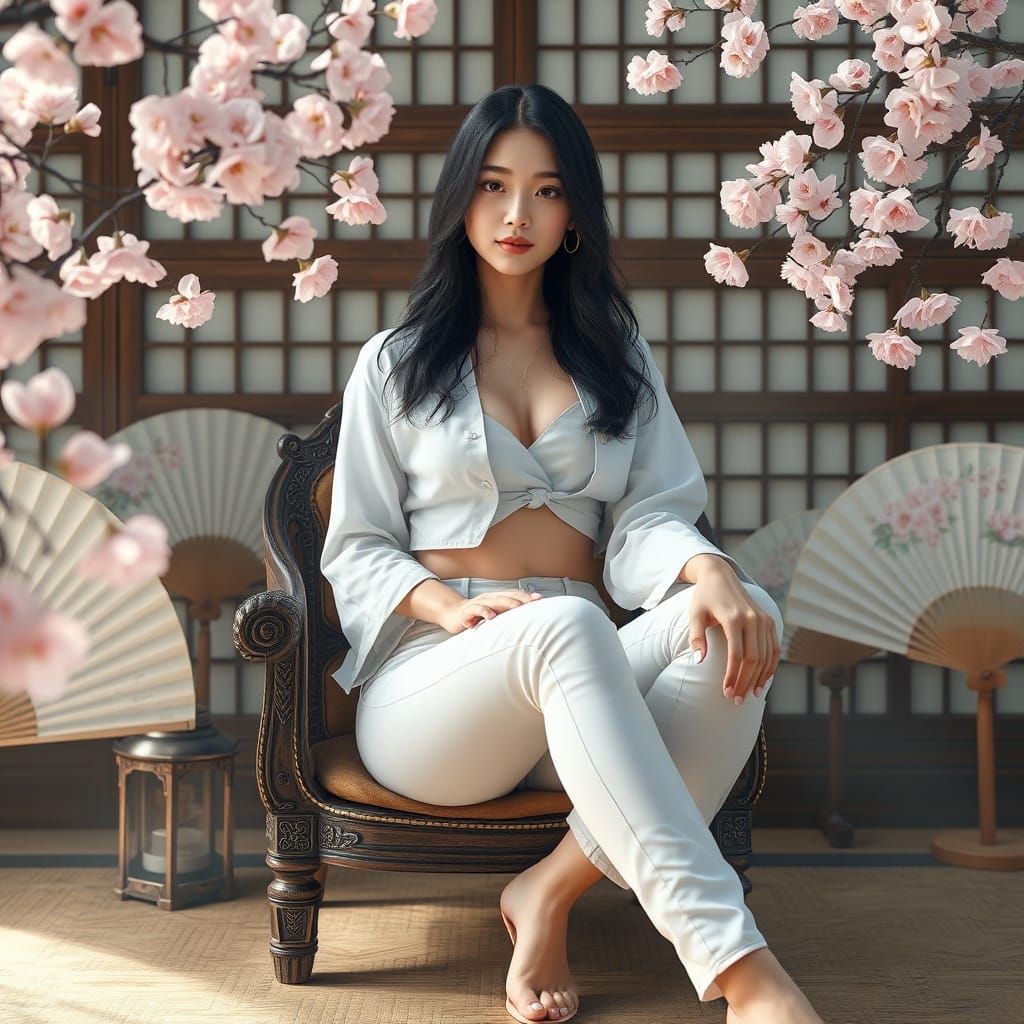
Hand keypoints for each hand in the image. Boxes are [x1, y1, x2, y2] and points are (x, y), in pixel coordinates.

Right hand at [438, 589, 543, 634]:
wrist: (453, 614)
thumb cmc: (476, 615)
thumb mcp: (494, 614)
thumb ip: (507, 614)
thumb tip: (526, 619)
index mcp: (497, 598)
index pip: (514, 595)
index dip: (527, 596)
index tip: (540, 599)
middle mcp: (489, 598)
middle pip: (507, 596)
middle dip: (521, 598)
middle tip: (533, 602)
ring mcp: (478, 603)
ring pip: (494, 601)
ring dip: (506, 603)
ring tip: (517, 606)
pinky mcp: (468, 611)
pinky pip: (477, 609)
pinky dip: (484, 611)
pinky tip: (491, 616)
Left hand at [684, 565, 780, 704]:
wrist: (720, 575)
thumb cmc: (704, 597)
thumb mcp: (695, 615)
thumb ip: (697, 638)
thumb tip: (699, 661)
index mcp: (733, 617)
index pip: (737, 655)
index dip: (733, 676)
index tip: (726, 693)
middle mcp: (752, 618)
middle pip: (754, 659)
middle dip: (745, 682)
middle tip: (736, 700)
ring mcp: (763, 619)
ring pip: (766, 656)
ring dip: (759, 678)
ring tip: (750, 694)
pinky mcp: (769, 620)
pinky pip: (774, 648)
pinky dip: (771, 666)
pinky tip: (763, 680)